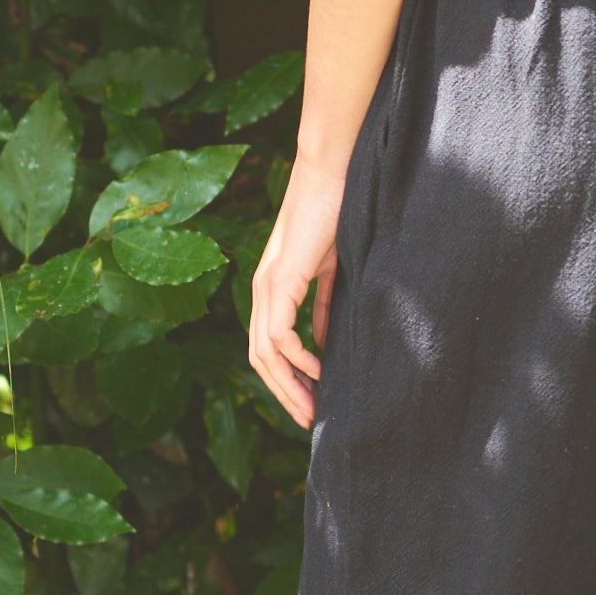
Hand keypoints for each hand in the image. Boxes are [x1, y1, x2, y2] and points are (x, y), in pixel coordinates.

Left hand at [248, 150, 350, 425]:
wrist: (331, 174)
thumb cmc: (336, 212)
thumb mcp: (332, 270)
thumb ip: (323, 305)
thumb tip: (321, 343)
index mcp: (272, 287)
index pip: (268, 346)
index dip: (285, 378)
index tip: (310, 403)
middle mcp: (262, 290)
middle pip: (260, 358)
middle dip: (284, 393)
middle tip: (309, 420)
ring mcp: (267, 286)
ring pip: (264, 353)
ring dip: (288, 385)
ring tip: (313, 409)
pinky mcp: (281, 280)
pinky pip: (280, 334)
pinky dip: (296, 358)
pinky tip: (318, 371)